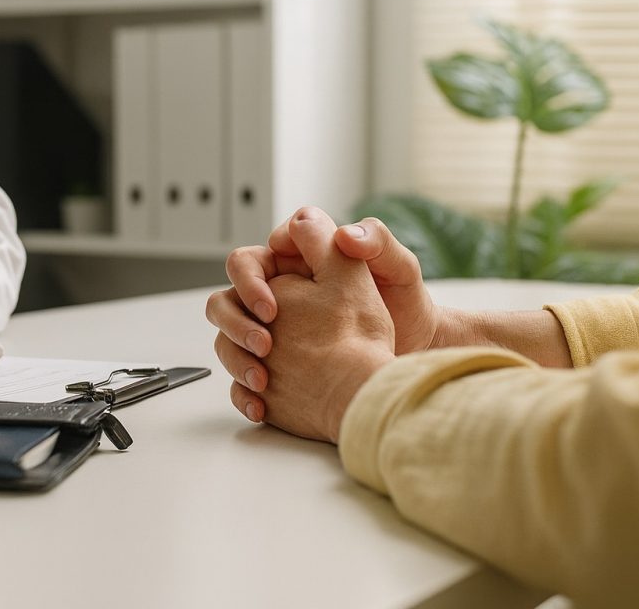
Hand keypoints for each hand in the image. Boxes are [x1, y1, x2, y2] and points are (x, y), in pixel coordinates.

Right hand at [212, 207, 395, 441]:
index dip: (251, 280)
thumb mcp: (398, 267)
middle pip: (227, 298)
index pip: (251, 260)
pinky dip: (242, 392)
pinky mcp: (272, 366)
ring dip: (235, 357)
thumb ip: (374, 240)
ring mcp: (271, 333)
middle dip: (236, 320)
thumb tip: (341, 234)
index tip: (271, 307)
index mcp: (296, 265)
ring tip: (262, 378)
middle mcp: (277, 296)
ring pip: (226, 338)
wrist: (411, 353)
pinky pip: (240, 378)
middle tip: (265, 344)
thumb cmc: (405, 304)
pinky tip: (262, 404)